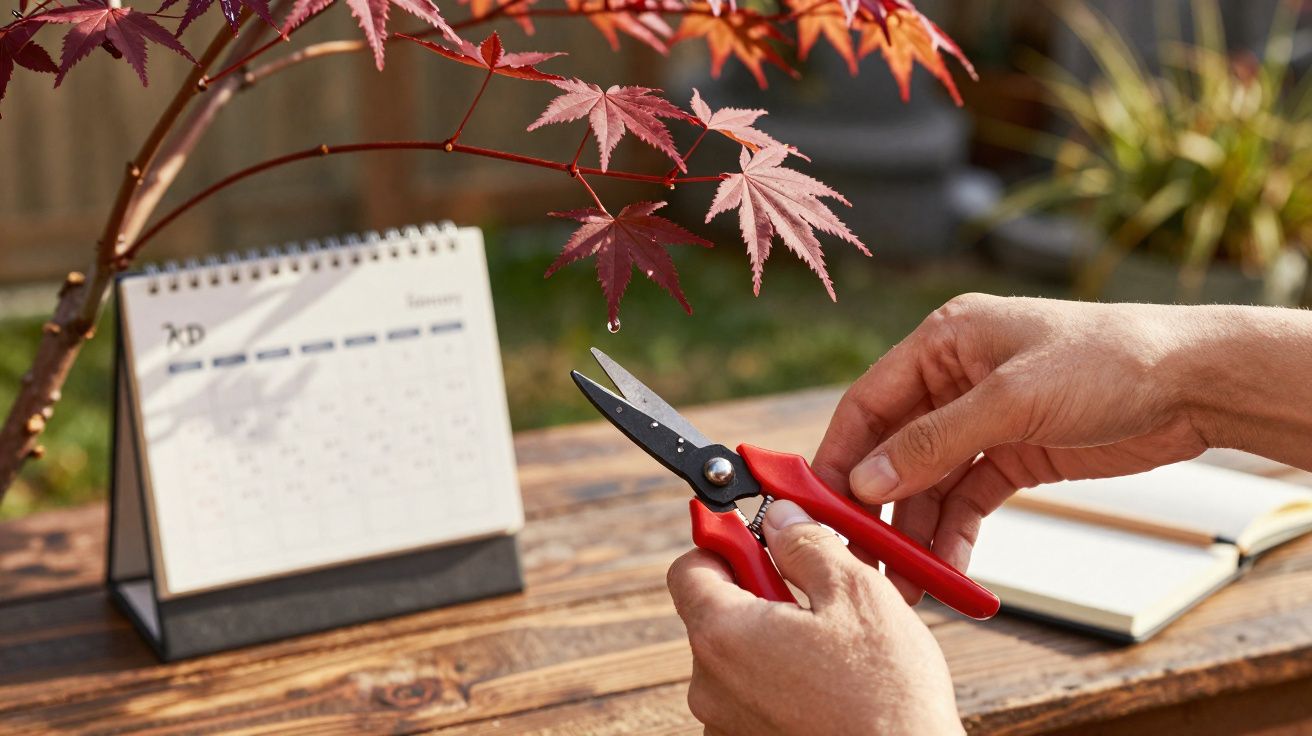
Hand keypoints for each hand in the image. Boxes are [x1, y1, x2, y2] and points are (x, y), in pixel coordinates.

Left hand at [668, 500, 962, 735]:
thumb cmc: (887, 695)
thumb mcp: (856, 595)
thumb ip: (806, 546)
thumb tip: (781, 519)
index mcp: (723, 635)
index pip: (689, 568)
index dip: (724, 545)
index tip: (758, 540)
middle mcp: (709, 685)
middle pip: (716, 614)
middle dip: (759, 594)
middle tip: (813, 593)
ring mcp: (725, 725)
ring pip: (739, 658)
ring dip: (774, 642)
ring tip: (833, 650)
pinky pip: (753, 699)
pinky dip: (781, 685)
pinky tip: (828, 688)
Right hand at [813, 295, 1217, 602]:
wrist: (1194, 383)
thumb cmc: (1109, 361)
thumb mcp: (1012, 400)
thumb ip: (935, 441)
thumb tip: (867, 478)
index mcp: (944, 342)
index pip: (869, 402)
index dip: (841, 453)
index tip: (818, 503)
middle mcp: (955, 378)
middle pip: (893, 448)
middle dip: (876, 503)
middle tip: (859, 552)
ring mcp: (983, 420)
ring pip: (928, 482)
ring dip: (915, 529)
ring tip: (904, 577)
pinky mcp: (1013, 454)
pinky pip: (966, 499)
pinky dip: (953, 532)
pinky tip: (945, 566)